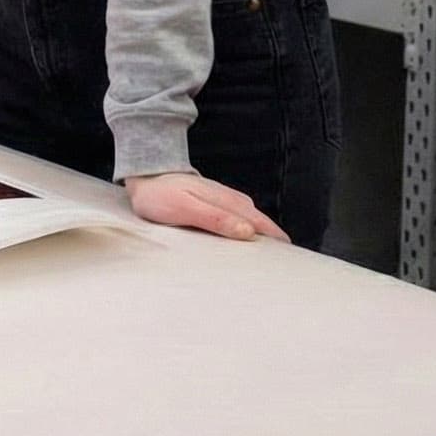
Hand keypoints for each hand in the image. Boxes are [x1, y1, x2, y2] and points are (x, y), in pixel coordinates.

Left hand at [124, 171, 289, 241]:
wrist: (144, 174)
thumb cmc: (160, 195)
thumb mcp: (185, 208)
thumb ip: (215, 219)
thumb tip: (248, 232)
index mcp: (226, 202)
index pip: (260, 224)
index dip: (277, 239)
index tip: (291, 257)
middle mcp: (229, 199)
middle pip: (261, 221)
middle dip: (276, 239)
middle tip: (290, 261)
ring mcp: (223, 198)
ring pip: (252, 219)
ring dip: (264, 234)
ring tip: (275, 253)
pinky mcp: (215, 201)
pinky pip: (240, 217)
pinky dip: (250, 228)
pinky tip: (249, 238)